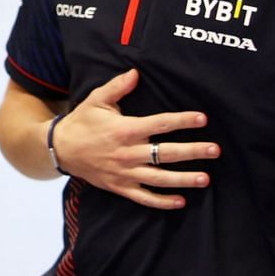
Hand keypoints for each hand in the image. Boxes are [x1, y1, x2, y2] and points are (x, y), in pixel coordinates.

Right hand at [52, 69, 219, 208]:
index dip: (182, 121)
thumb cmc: (81, 122)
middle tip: (215, 150)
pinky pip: (144, 197)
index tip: (202, 119)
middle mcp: (128, 152)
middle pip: (166, 153)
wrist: (59, 149)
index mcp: (125, 129)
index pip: (160, 124)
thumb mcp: (97, 100)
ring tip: (205, 179)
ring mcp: (125, 172)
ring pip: (159, 178)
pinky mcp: (120, 187)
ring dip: (184, 179)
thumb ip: (118, 87)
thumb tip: (136, 73)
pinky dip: (162, 202)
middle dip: (193, 151)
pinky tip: (180, 201)